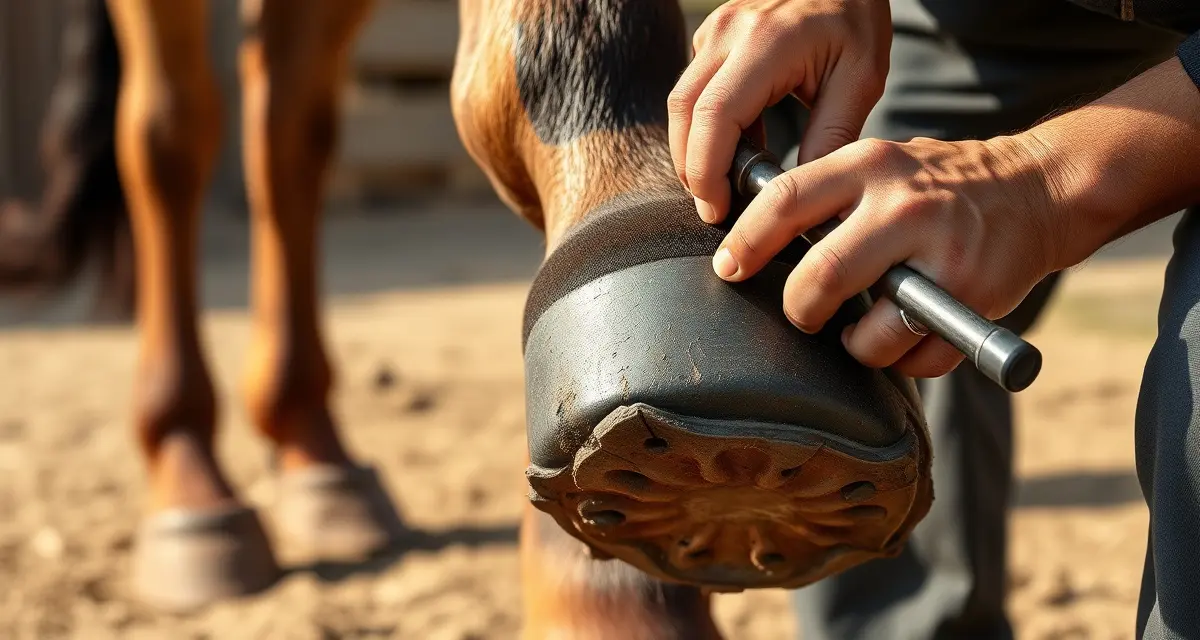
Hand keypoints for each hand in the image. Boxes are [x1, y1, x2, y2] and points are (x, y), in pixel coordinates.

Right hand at [668, 0, 890, 224]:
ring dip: (694, 149)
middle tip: (714, 206)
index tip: (717, 208)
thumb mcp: (860, 81)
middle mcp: (729, 32)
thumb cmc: (856, 20)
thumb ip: (829, 138)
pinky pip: (694, 88)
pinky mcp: (711, 35)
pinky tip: (738, 146)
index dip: (706, 170)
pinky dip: (705, 125)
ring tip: (725, 183)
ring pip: (681, 101)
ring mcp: (715, 30)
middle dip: (691, 168)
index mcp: (768, 43)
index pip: (715, 115)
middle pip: (684, 111)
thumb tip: (798, 194)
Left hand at [710, 136, 1062, 377]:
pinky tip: (906, 339)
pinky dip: (902, 362)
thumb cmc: (937, 185)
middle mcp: (904, 206)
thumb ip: (828, 195)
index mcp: (869, 165)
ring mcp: (942, 254)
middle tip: (803, 313)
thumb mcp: (880, 164)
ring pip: (869, 333)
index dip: (746, 241)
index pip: (786, 202)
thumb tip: (753, 244)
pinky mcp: (973, 296)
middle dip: (800, 309)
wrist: (1037, 188)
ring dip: (855, 346)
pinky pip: (917, 358)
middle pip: (821, 277)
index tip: (728, 268)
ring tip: (860, 331)